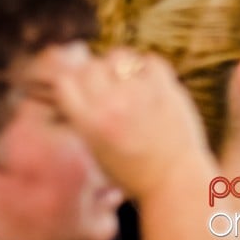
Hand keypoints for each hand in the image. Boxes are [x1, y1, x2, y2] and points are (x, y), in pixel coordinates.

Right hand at [37, 45, 207, 200]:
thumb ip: (83, 116)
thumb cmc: (133, 171)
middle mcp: (110, 105)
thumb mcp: (96, 149)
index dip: (71, 81)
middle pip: (89, 66)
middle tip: (108, 86)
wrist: (175, 183)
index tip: (80, 86)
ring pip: (118, 56)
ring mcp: (138, 94)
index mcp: (89, 123)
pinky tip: (150, 82)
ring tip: (129, 81)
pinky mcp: (164, 88)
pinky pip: (150, 60)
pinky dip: (149, 67)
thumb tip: (74, 82)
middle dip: (96, 74)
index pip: (64, 81)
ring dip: (120, 65)